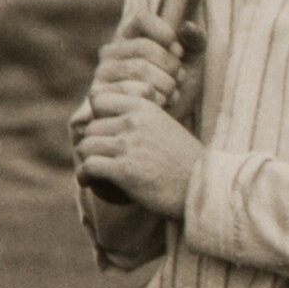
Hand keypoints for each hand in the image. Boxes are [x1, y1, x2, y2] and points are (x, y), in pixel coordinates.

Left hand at [73, 88, 202, 217]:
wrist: (204, 188)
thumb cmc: (185, 162)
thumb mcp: (165, 127)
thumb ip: (140, 120)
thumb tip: (110, 123)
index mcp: (144, 107)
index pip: (99, 99)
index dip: (97, 116)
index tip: (104, 133)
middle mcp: (133, 122)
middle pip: (92, 127)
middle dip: (93, 144)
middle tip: (99, 159)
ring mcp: (128, 145)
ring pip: (86, 145)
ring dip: (86, 160)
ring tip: (91, 172)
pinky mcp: (123, 170)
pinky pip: (88, 166)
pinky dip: (84, 175)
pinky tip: (88, 181)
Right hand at [79, 14, 204, 128]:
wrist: (167, 126)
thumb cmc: (178, 89)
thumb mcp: (193, 63)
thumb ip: (196, 42)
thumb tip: (188, 26)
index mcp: (128, 37)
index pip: (141, 18)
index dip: (165, 33)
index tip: (179, 51)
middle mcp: (110, 53)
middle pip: (144, 47)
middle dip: (171, 65)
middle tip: (180, 79)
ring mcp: (102, 75)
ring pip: (138, 68)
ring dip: (166, 83)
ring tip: (173, 93)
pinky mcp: (100, 98)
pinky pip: (131, 90)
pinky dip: (156, 98)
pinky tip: (163, 104)